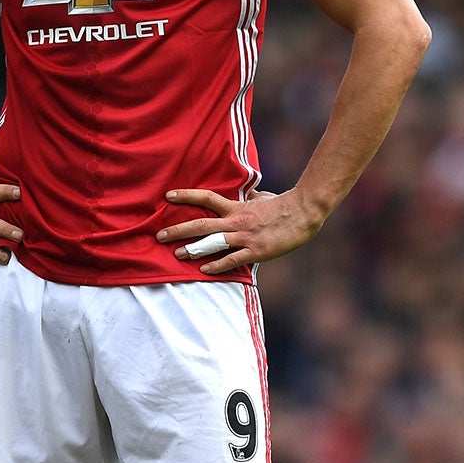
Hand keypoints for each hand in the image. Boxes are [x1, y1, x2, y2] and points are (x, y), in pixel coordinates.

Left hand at [156, 187, 328, 274]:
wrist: (304, 213)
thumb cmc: (283, 205)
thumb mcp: (262, 197)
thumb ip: (249, 197)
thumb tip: (246, 192)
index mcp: (237, 207)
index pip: (206, 198)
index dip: (187, 196)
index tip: (168, 196)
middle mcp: (236, 221)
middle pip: (201, 224)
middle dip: (178, 230)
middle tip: (160, 236)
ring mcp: (245, 237)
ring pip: (213, 243)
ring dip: (193, 249)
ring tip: (176, 254)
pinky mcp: (256, 251)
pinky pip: (232, 259)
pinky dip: (217, 265)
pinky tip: (204, 270)